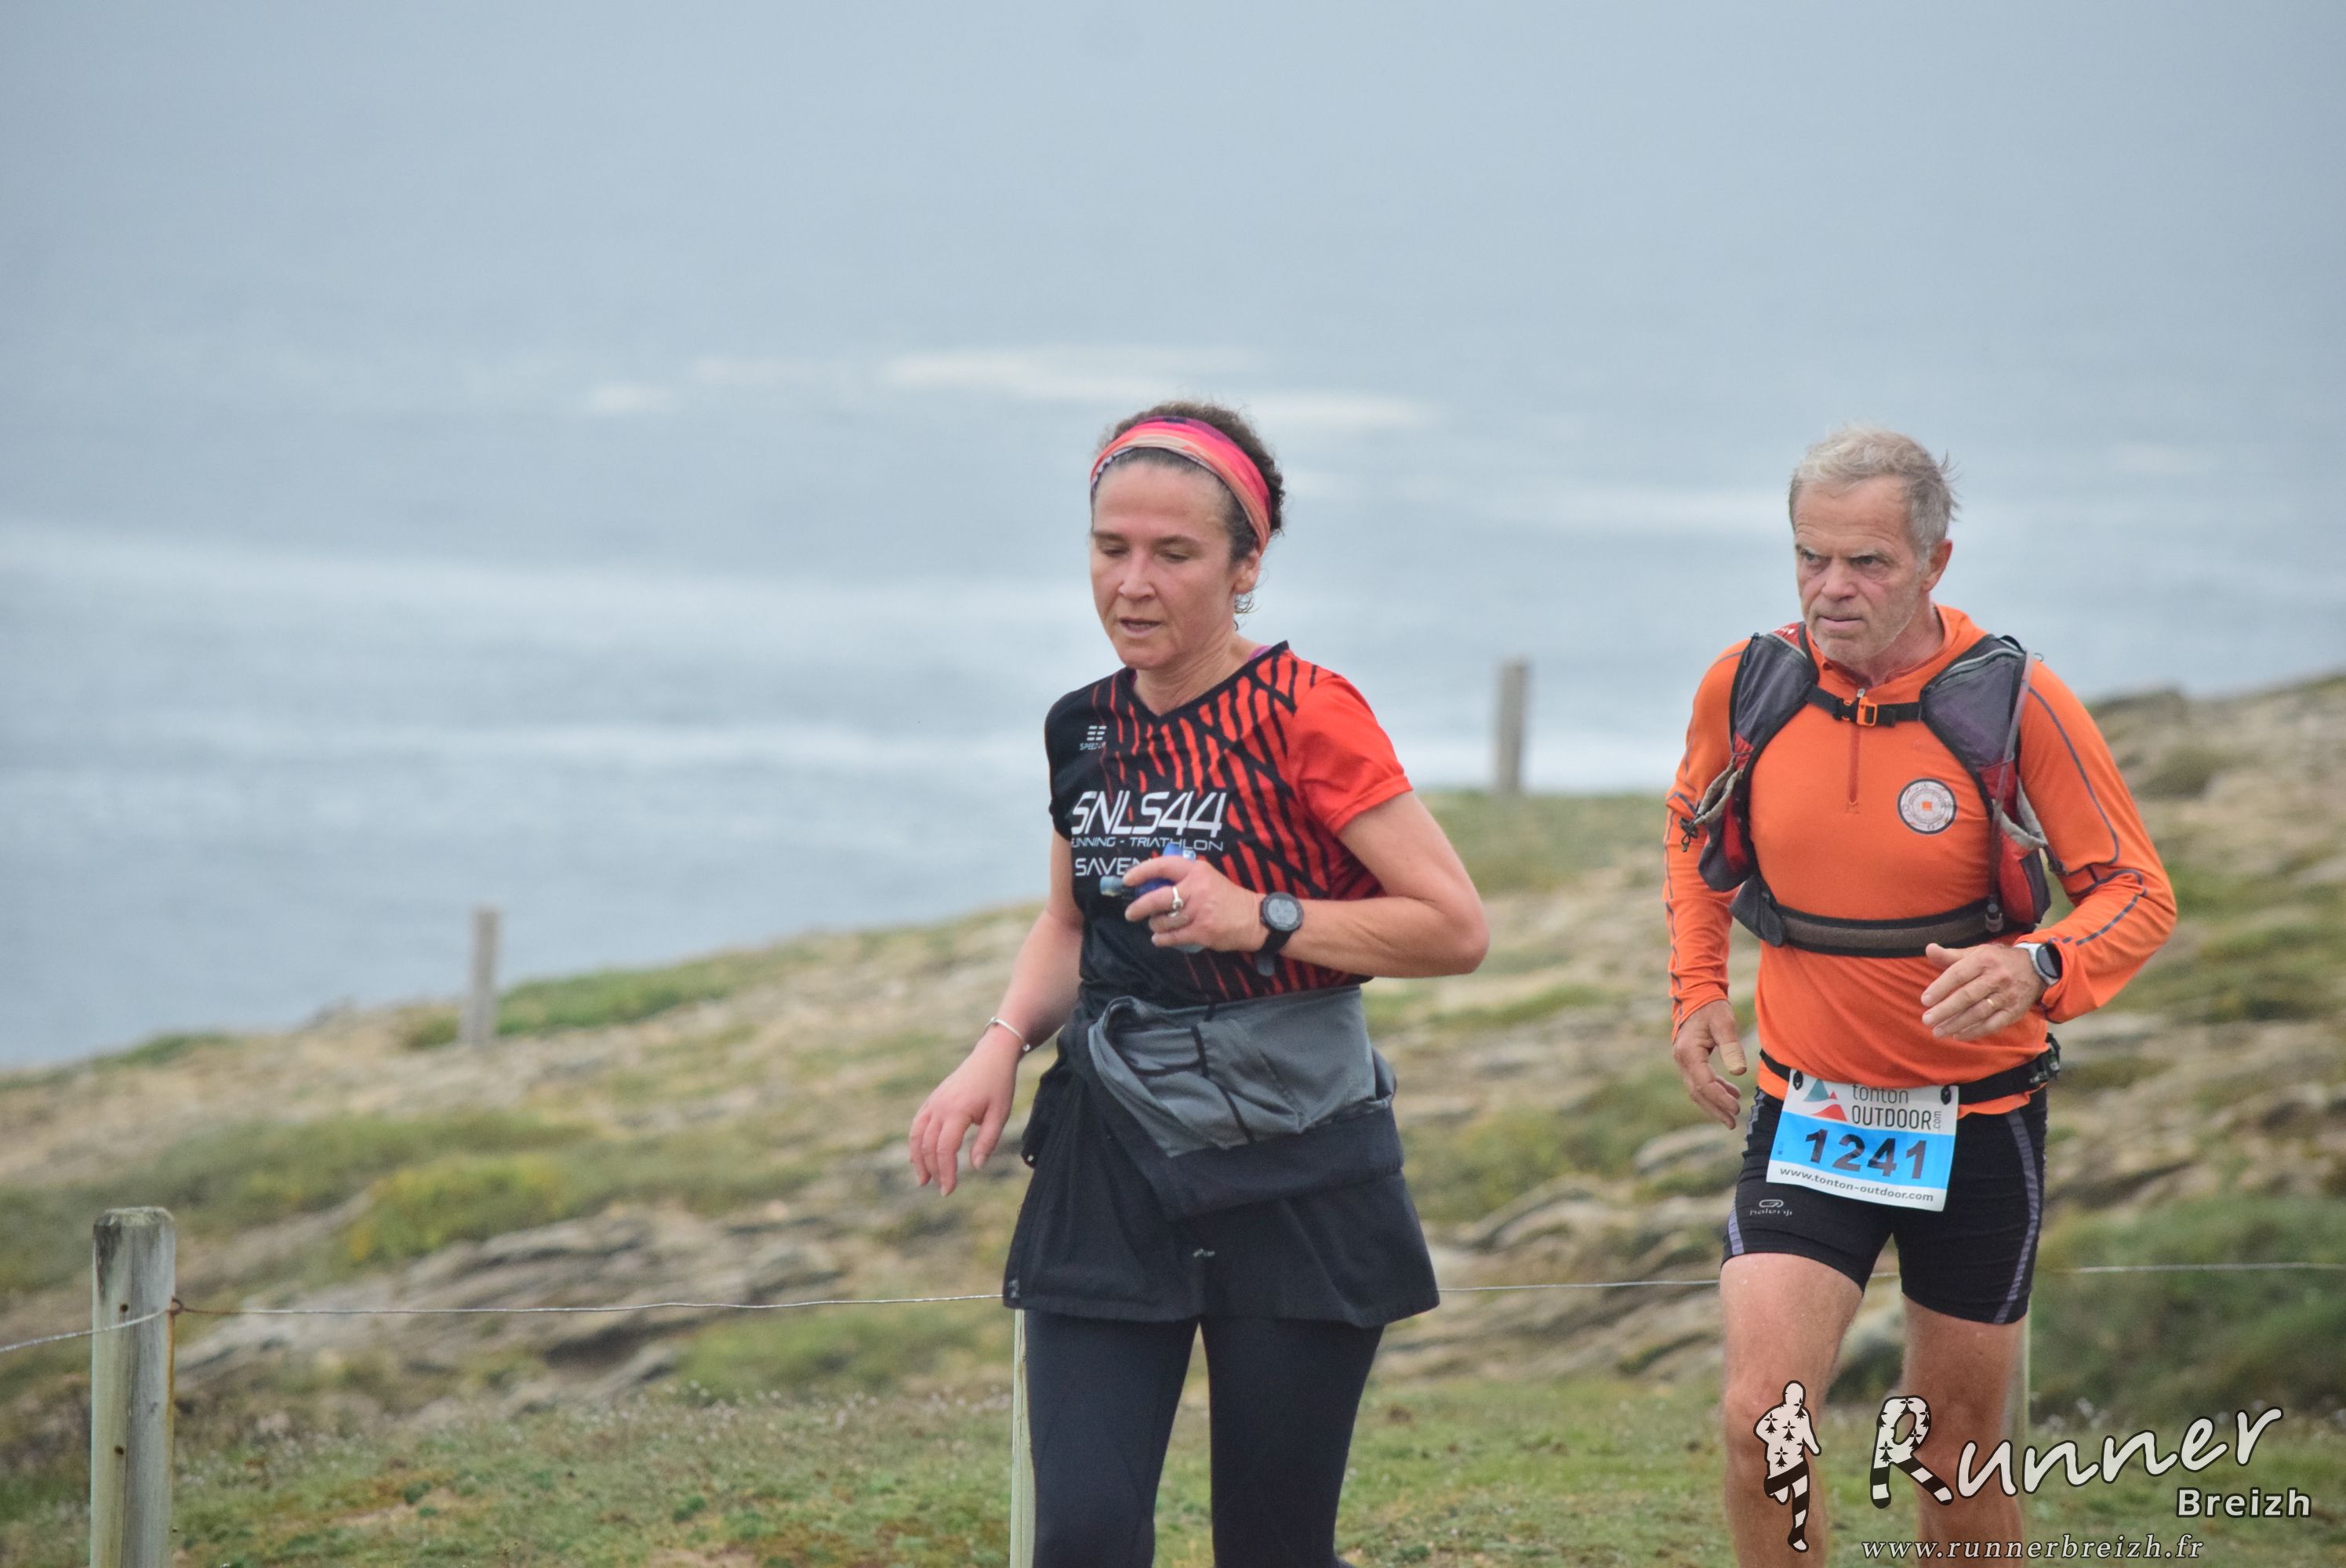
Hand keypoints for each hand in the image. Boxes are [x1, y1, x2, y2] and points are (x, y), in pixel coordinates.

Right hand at [907, 1032, 1018, 1196]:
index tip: (949, 1190)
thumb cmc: (999, 1086)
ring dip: (918, 1160)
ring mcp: (933, 1102)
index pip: (945, 1149)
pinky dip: (915, 1143)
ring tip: (923, 1180)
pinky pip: (917, 1124)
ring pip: (917, 1135)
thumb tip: (975, 1167)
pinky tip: (919, 1157)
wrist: (990, 1056)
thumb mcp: (1000, 1114)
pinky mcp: (932, 1100)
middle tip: (943, 1189)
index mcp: (957, 1111)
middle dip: (934, 1170)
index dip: (946, 1172)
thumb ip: (987, 1141)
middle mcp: (940, 1107)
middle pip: (928, 1146)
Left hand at [1120, 854, 1268, 953]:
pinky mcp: (1202, 931)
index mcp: (1197, 871)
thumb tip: (1150, 885)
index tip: (1127, 880)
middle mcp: (1197, 889)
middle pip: (1158, 898)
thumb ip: (1184, 878)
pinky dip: (1162, 939)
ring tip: (1155, 925)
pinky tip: (1159, 939)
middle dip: (1139, 907)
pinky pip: (1173, 937)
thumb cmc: (1226, 897)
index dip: (1141, 872)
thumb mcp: (1207, 878)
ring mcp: (1199, 911)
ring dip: (1155, 925)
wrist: (1253, 918)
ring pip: (1163, 921)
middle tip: (1130, 913)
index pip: (1163, 866)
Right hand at [1671, 999, 1746, 1128]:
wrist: (1697, 993)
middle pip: (1697, 1092)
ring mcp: (1683, 1060)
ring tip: (1733, 1113)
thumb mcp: (1724, 1023)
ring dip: (1714, 1103)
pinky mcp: (1690, 1059)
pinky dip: (1714, 1089)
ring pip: (1697, 1089)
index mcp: (1689, 1052)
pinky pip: (1699, 1080)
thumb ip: (1731, 1046)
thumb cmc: (1711, 1007)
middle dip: (1715, 1108)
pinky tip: (1730, 1092)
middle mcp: (1682, 1059)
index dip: (1720, 1098)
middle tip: (1732, 1123)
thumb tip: (1739, 1072)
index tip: (1736, 1107)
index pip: (1703, 1083)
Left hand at [1919, 942, 2045, 1038]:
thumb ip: (1951, 955)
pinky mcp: (2014, 1011)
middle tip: (1927, 1020)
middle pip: (1967, 996)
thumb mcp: (1977, 952)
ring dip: (1956, 1024)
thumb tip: (1929, 949)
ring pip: (1978, 1013)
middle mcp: (1996, 978)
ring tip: (1938, 1031)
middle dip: (1945, 1010)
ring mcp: (2007, 996)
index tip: (1925, 1000)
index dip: (1941, 988)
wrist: (2036, 968)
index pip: (1958, 974)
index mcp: (1984, 960)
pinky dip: (1975, 1032)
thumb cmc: (1997, 961)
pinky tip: (1958, 1035)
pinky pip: (1993, 1025)